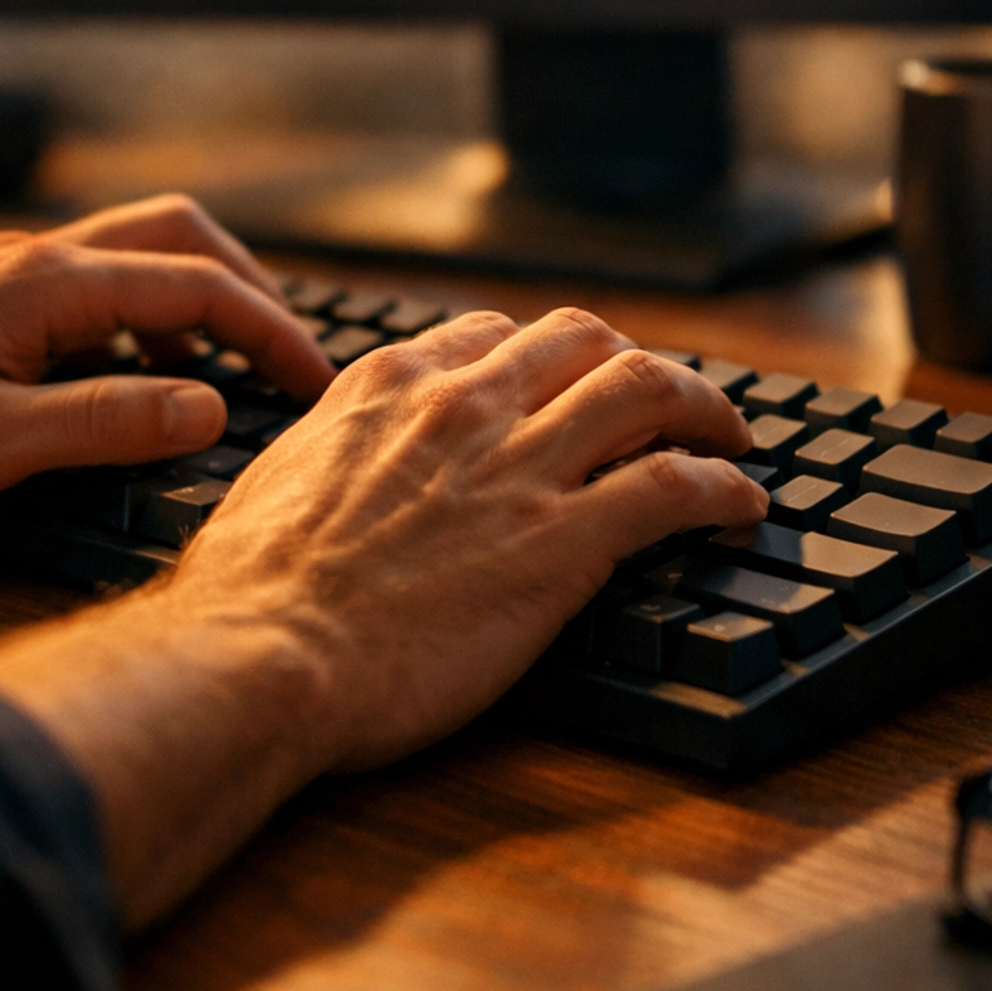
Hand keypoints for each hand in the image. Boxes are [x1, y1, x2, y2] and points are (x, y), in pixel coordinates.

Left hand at [0, 195, 332, 544]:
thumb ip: (107, 422)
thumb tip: (211, 407)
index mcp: (43, 283)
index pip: (193, 285)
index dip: (269, 330)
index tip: (315, 379)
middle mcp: (29, 259)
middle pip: (175, 236)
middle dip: (247, 288)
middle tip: (288, 354)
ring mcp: (2, 275)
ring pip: (132, 254)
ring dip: (193, 299)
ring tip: (228, 371)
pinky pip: (89, 286)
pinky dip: (140, 319)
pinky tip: (136, 379)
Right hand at [176, 307, 762, 770]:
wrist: (263, 654)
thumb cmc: (249, 595)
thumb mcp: (278, 481)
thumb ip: (330, 452)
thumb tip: (336, 469)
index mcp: (388, 385)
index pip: (492, 335)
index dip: (543, 359)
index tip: (564, 387)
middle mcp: (463, 405)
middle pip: (584, 340)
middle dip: (633, 362)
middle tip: (663, 401)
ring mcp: (519, 466)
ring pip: (646, 388)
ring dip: (704, 405)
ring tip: (731, 438)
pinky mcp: (566, 540)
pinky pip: (675, 485)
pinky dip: (724, 486)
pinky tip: (742, 506)